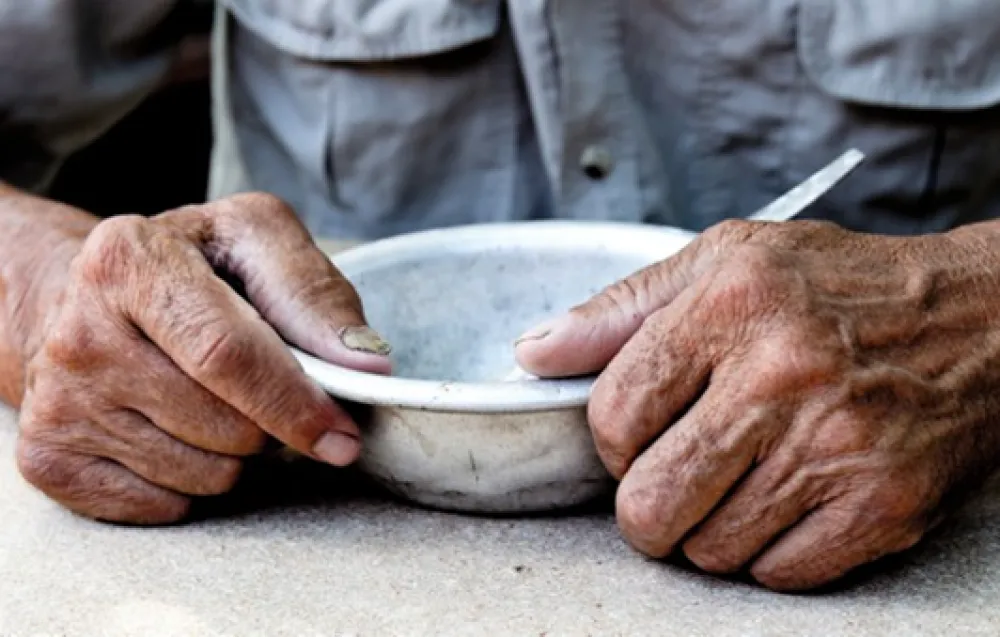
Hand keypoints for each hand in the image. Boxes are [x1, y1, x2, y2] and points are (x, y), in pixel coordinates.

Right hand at [14, 193, 390, 523]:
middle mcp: (79, 331)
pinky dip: (193, 480)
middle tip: (263, 391)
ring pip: (201, 473)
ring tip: (212, 401)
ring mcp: (58, 399)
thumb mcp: (255, 241)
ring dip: (235, 452)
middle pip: (223, 425)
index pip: (226, 354)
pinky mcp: (49, 455)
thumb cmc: (188, 268)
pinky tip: (174, 430)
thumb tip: (366, 367)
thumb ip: (315, 294)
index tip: (343, 435)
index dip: (295, 402)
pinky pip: (165, 505)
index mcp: (130, 260)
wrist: (85, 298)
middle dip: (272, 425)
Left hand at [515, 219, 999, 590]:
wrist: (981, 320)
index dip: (609, 439)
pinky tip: (789, 498)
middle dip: (644, 504)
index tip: (635, 434)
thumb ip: (620, 309)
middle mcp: (783, 377)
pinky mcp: (883, 507)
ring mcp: (837, 449)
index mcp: (732, 304)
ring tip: (743, 476)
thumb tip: (535, 353)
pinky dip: (768, 550)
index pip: (613, 413)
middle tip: (671, 476)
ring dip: (708, 526)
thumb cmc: (839, 287)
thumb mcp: (724, 260)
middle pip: (650, 502)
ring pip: (709, 550)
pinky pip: (777, 575)